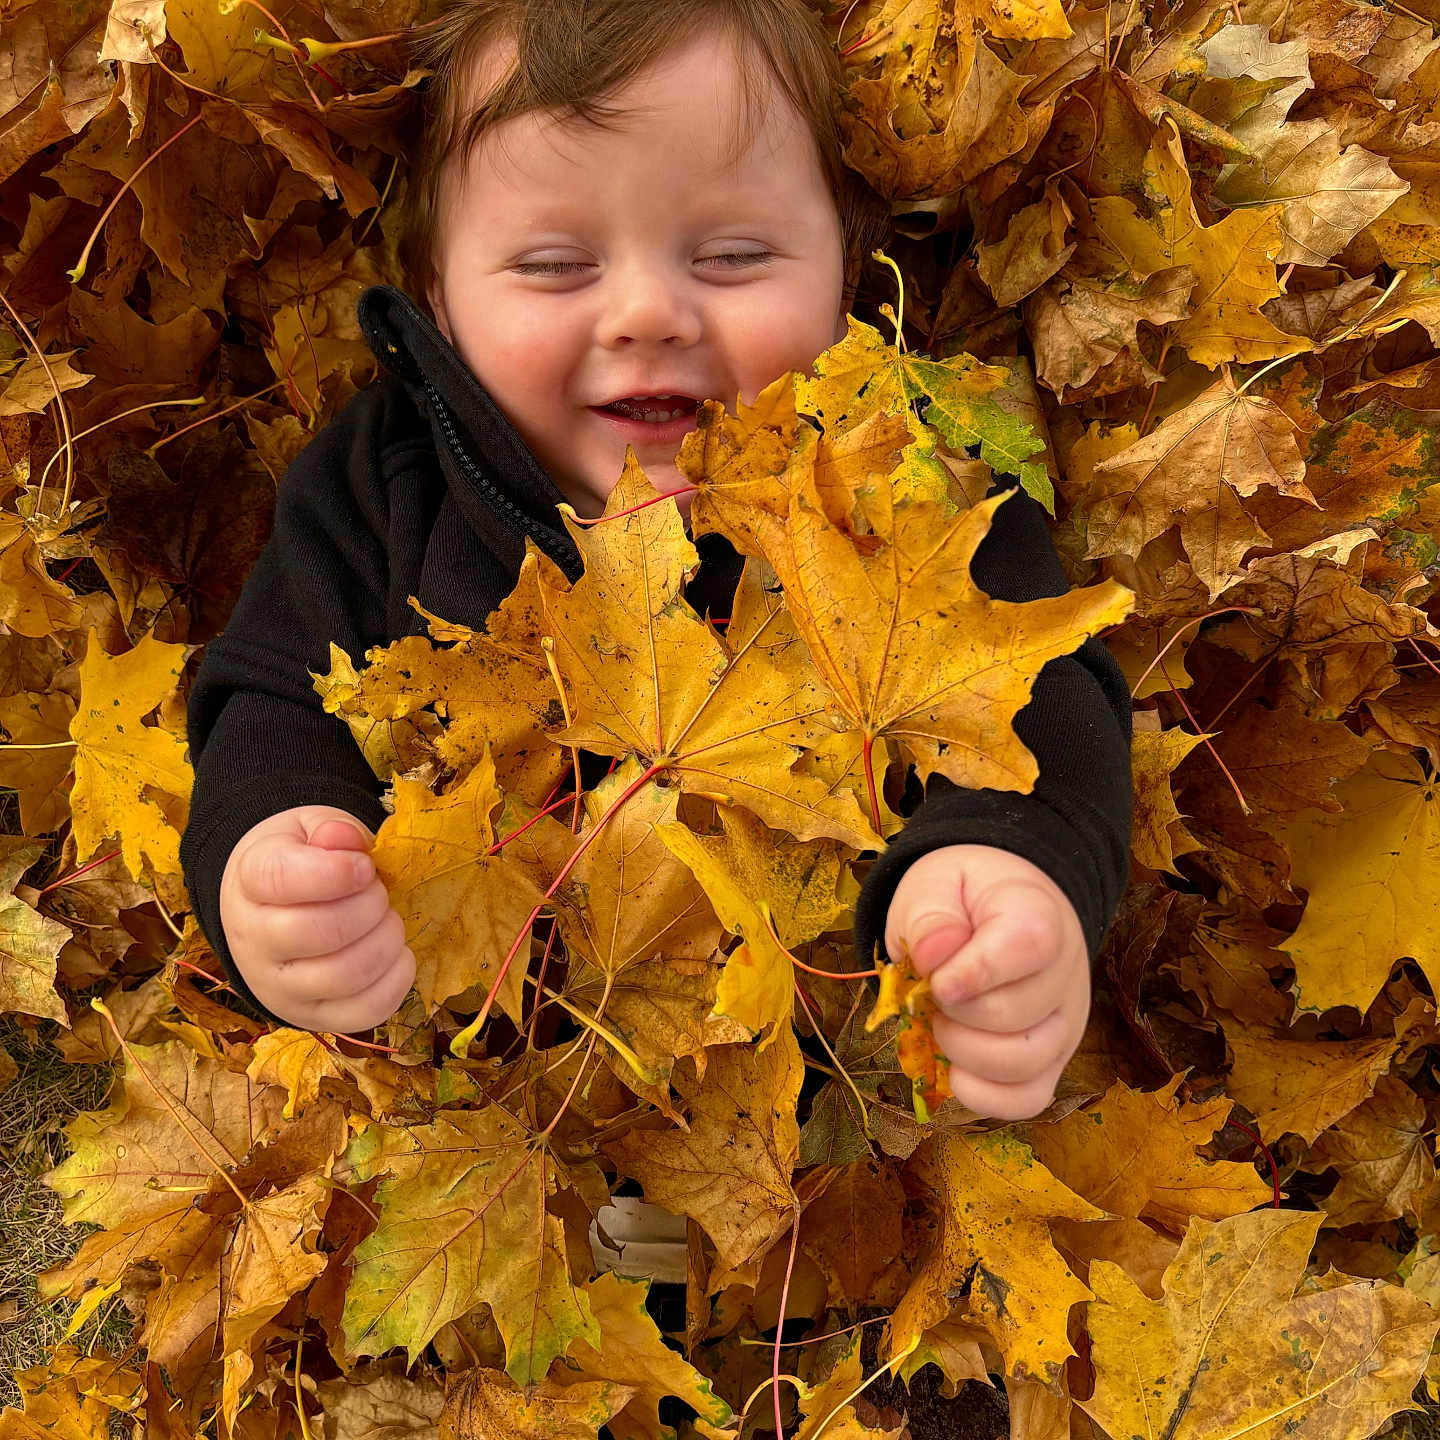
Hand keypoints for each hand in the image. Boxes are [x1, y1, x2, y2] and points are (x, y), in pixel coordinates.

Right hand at [218, 805, 414, 1033]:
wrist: (271, 910)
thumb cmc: (300, 862)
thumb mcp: (309, 830)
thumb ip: (330, 828)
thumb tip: (346, 838)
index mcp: (250, 883)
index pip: (281, 879)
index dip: (335, 871)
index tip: (364, 866)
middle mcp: (254, 942)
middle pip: (319, 931)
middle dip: (370, 905)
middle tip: (379, 892)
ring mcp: (280, 988)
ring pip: (344, 975)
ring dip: (386, 941)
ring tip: (386, 920)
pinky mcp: (313, 1017)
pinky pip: (364, 1012)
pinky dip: (396, 981)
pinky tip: (395, 954)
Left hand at [884, 844, 1089, 1120]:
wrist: (998, 907)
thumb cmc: (964, 898)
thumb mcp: (936, 885)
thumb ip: (930, 915)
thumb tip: (933, 955)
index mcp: (1039, 915)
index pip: (1028, 947)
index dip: (977, 972)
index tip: (938, 982)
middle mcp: (1065, 974)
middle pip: (1014, 1015)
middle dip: (954, 1013)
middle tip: (932, 993)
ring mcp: (1065, 1023)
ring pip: (1024, 1065)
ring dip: (964, 1054)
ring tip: (943, 1025)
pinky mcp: (1053, 1060)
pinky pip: (1029, 1099)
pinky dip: (984, 1096)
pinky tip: (956, 1069)